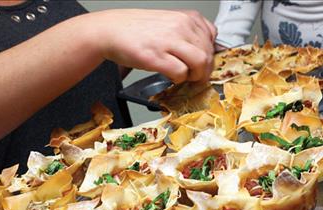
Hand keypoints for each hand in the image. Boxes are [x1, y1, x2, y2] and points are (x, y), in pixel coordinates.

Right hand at [88, 9, 215, 82]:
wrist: (111, 31)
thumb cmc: (137, 29)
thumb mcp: (169, 23)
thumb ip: (187, 33)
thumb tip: (204, 52)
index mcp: (186, 17)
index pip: (212, 38)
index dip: (208, 55)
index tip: (202, 63)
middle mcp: (181, 26)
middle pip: (208, 54)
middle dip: (203, 70)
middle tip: (194, 76)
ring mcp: (169, 41)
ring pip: (200, 63)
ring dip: (195, 76)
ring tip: (184, 77)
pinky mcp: (157, 56)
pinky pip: (181, 73)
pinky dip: (179, 79)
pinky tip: (170, 77)